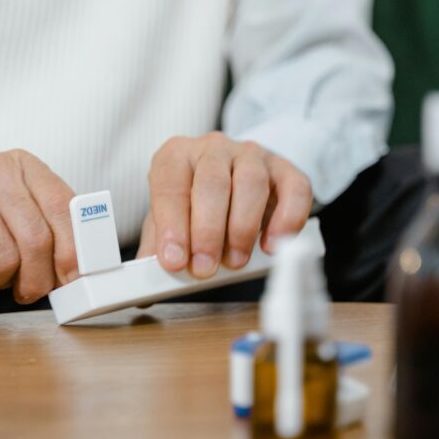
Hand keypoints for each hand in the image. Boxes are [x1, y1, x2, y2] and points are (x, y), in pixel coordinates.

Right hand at [0, 150, 77, 317]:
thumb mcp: (9, 220)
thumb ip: (47, 234)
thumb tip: (83, 273)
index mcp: (20, 165)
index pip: (63, 209)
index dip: (75, 254)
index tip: (74, 283)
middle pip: (35, 241)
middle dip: (33, 280)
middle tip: (21, 291)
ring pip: (1, 261)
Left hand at [137, 132, 312, 277]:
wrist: (232, 179)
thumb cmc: (194, 204)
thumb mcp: (168, 221)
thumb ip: (157, 248)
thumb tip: (144, 289)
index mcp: (175, 156)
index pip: (170, 184)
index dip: (171, 224)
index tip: (174, 260)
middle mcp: (213, 148)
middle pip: (212, 183)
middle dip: (208, 231)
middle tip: (205, 268)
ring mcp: (252, 155)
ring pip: (251, 183)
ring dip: (243, 228)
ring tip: (235, 261)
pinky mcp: (285, 169)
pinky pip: (294, 190)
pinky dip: (286, 220)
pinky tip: (273, 246)